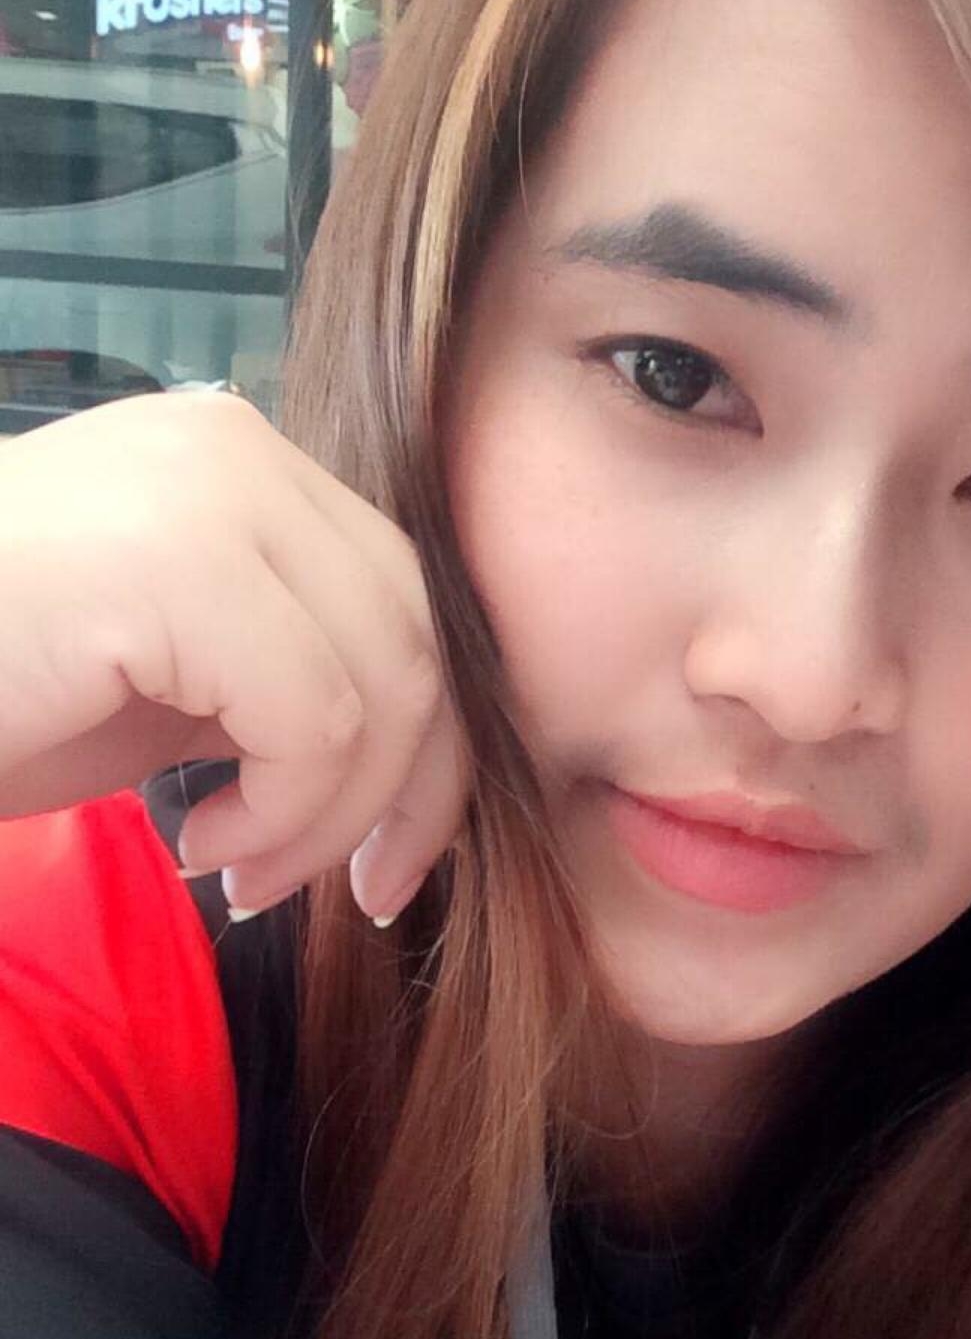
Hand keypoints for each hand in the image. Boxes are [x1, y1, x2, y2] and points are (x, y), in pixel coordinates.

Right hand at [0, 391, 466, 920]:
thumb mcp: (174, 688)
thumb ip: (290, 684)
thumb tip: (417, 764)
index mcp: (242, 465)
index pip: (407, 600)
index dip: (428, 746)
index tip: (388, 860)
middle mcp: (238, 447)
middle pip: (421, 633)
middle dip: (410, 789)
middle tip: (352, 890)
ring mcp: (210, 488)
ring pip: (386, 682)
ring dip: (333, 816)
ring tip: (240, 869)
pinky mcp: (177, 559)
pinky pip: (316, 719)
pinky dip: (286, 811)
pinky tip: (194, 842)